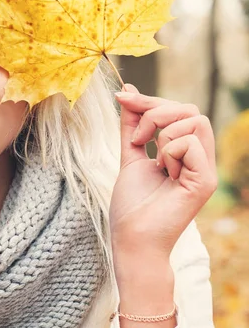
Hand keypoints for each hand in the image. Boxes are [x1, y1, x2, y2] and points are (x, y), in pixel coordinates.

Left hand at [109, 83, 217, 259]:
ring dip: (162, 133)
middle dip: (154, 111)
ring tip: (152, 159)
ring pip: (194, 120)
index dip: (149, 101)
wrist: (132, 237)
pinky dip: (168, 152)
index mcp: (185, 152)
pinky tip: (163, 173)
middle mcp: (199, 158)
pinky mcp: (205, 180)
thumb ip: (131, 124)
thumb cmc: (132, 203)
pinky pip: (189, 143)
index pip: (178, 109)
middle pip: (189, 109)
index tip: (121, 97)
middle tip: (136, 137)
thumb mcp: (130, 153)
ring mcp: (205, 169)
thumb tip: (128, 90)